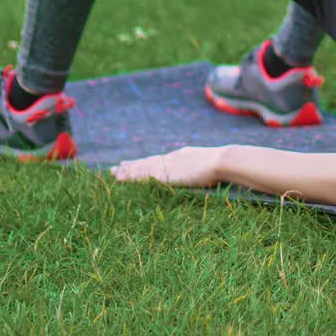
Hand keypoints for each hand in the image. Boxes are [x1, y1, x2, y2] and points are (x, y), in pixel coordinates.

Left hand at [111, 145, 227, 186]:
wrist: (222, 161)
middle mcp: (171, 158)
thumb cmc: (223, 165)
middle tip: (115, 169)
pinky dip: (130, 177)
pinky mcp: (165, 174)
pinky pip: (142, 176)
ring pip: (141, 168)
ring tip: (112, 173)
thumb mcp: (211, 165)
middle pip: (146, 162)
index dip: (146, 163)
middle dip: (131, 166)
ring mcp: (167, 165)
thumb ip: (204, 168)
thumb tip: (209, 172)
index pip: (160, 160)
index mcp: (182, 156)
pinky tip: (119, 179)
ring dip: (126, 171)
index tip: (135, 164)